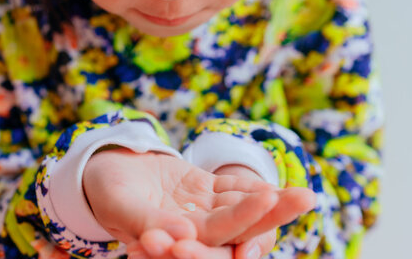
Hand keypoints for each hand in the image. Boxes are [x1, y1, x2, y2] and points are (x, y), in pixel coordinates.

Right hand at [82, 148, 288, 245]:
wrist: (106, 169)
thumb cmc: (104, 189)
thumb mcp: (120, 205)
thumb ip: (147, 221)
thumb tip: (180, 236)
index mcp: (173, 242)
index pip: (212, 239)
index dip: (240, 223)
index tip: (267, 201)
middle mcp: (194, 232)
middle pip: (238, 228)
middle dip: (270, 216)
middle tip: (305, 198)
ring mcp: (202, 211)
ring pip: (242, 208)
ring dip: (274, 202)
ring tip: (306, 195)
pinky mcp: (205, 190)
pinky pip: (233, 189)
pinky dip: (255, 186)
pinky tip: (282, 186)